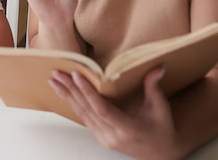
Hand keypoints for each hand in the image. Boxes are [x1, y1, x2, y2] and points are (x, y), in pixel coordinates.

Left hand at [49, 67, 182, 159]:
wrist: (161, 154)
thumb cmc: (162, 130)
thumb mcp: (160, 108)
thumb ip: (154, 86)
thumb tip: (159, 66)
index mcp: (128, 129)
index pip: (102, 109)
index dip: (88, 92)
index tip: (76, 75)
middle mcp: (113, 136)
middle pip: (87, 109)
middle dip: (71, 89)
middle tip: (58, 73)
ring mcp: (105, 138)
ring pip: (82, 114)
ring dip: (68, 96)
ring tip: (55, 81)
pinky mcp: (101, 138)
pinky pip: (85, 119)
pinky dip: (74, 104)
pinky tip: (65, 93)